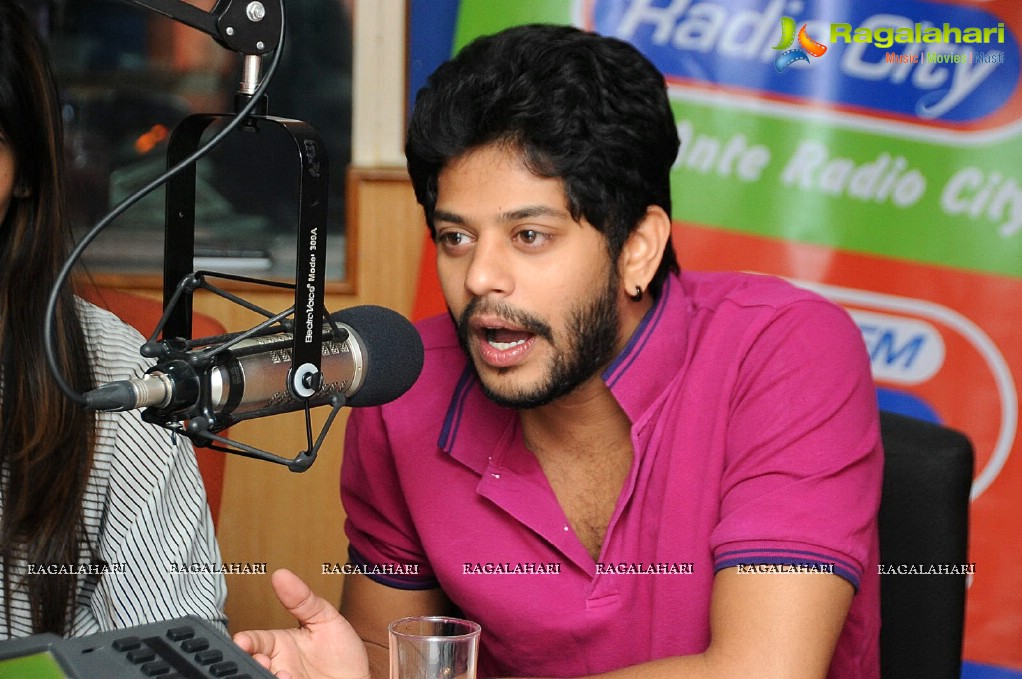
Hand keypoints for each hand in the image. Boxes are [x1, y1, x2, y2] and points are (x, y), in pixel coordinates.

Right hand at [233, 569, 370, 678]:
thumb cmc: (340, 653)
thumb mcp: (325, 619)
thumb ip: (303, 599)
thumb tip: (281, 574)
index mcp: (280, 644)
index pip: (255, 641)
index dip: (246, 641)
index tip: (242, 641)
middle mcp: (279, 665)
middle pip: (253, 663)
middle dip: (250, 662)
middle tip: (261, 659)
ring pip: (265, 678)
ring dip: (268, 675)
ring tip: (282, 673)